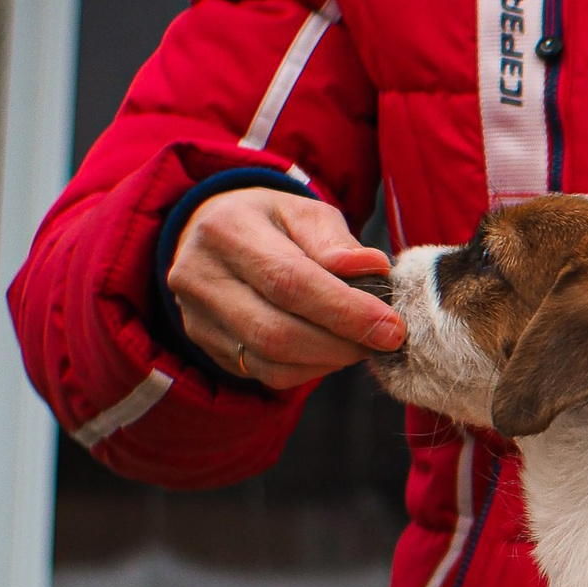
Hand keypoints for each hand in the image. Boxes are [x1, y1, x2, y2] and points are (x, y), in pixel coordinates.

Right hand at [165, 188, 404, 391]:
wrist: (212, 235)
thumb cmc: (271, 223)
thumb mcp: (304, 213)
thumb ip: (336, 242)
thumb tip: (372, 269)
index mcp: (227, 230)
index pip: (289, 281)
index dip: (345, 310)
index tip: (391, 327)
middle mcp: (200, 276)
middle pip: (276, 331)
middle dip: (341, 344)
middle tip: (384, 341)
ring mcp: (195, 316)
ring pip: (270, 361)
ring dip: (329, 360)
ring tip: (361, 343)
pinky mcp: (206, 345)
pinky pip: (265, 374)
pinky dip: (309, 369)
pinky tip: (331, 351)